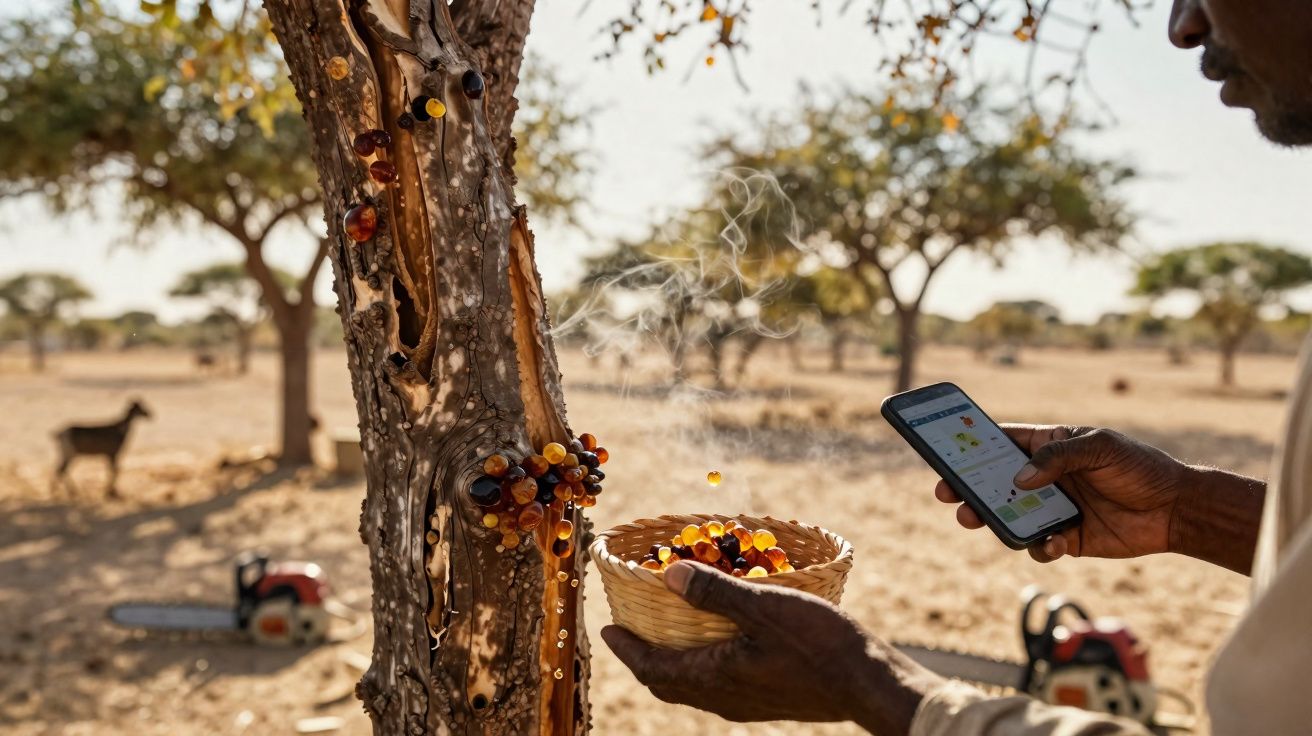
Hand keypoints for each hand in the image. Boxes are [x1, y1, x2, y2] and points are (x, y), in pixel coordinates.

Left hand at [601, 561, 939, 733]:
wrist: (869, 684)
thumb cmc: (818, 644)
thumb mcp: (765, 607)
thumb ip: (715, 592)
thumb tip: (666, 574)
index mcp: (715, 677)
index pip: (653, 669)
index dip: (627, 650)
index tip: (607, 631)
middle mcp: (724, 697)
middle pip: (669, 683)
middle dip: (644, 658)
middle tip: (630, 633)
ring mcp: (747, 702)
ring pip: (694, 686)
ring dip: (673, 662)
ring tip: (668, 634)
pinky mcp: (767, 699)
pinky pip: (718, 685)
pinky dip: (701, 664)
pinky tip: (719, 644)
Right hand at [934, 425, 1187, 562]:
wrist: (1176, 510)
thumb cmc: (1140, 467)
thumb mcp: (1100, 448)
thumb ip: (1058, 458)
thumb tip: (1019, 478)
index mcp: (1049, 447)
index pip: (1002, 442)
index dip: (971, 446)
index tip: (945, 452)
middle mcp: (1045, 478)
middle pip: (994, 482)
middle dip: (966, 488)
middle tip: (946, 494)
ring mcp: (1052, 509)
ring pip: (1008, 516)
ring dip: (989, 518)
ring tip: (975, 519)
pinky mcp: (1065, 538)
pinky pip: (1038, 545)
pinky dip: (1037, 547)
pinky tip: (1052, 543)